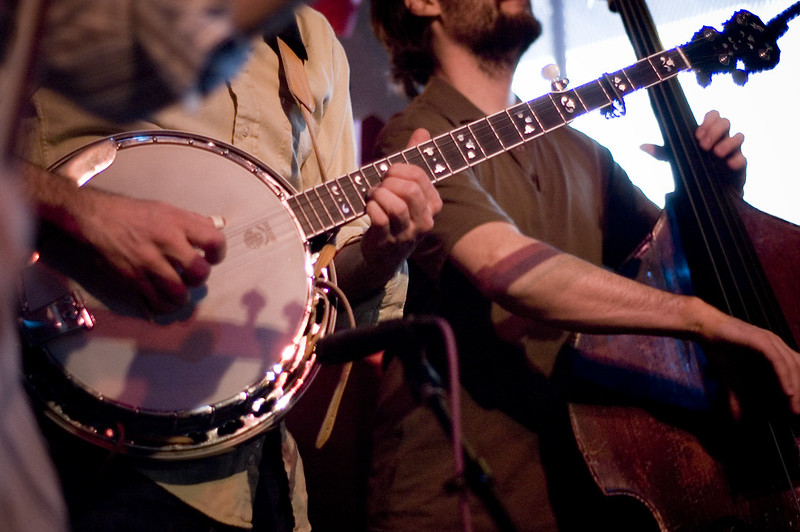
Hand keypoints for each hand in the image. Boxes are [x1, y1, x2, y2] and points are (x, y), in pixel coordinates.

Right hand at [72, 187, 225, 312]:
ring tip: (179, 292)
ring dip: (182, 297)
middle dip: (199, 278)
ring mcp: (148, 263)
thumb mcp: (166, 209)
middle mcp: (166, 242)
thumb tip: (218, 226)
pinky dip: (163, 307)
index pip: (214, 241)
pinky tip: (164, 302)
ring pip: (179, 293)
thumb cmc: (134, 213)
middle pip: (199, 272)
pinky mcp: (133, 279)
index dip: (218, 253)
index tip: (211, 257)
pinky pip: (156, 302)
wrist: (96, 218)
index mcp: (178, 223)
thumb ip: (193, 221)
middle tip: (192, 276)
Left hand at [360, 128, 441, 270]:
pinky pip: (380, 218)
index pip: (420, 176)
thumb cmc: (396, 217)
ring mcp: (407, 233)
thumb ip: (415, 161)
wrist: (384, 255)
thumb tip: (422, 131)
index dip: (399, 169)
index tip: (388, 173)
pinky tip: (369, 208)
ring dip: (378, 195)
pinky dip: (371, 208)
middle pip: (409, 190)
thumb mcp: (409, 191)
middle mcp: (425, 221)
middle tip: (379, 185)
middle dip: (388, 182)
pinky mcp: (388, 242)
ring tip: (373, 197)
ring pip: (395, 205)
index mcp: (433, 205)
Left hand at [640, 110, 746, 192]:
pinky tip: (728, 164)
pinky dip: (737, 159)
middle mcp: (723, 138)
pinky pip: (743, 158)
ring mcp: (733, 151)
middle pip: (726, 121)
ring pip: (739, 136)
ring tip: (715, 154)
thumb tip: (641, 146)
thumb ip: (663, 153)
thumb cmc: (694, 170)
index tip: (696, 133)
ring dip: (727, 143)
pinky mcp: (739, 166)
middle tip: (702, 145)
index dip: (708, 119)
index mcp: (708, 133)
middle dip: (715, 130)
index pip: (713, 115)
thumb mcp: (677, 160)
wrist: (708, 194)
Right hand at [697, 304, 799, 415]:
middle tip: (797, 413)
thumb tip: (736, 420)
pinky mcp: (761, 341)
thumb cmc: (718, 347)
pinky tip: (788, 392)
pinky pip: (778, 361)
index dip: (796, 387)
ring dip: (795, 388)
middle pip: (798, 369)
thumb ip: (736, 397)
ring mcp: (770, 341)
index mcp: (773, 350)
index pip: (793, 370)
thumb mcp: (730, 378)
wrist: (704, 327)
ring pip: (791, 367)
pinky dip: (785, 377)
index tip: (794, 409)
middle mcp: (776, 344)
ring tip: (795, 408)